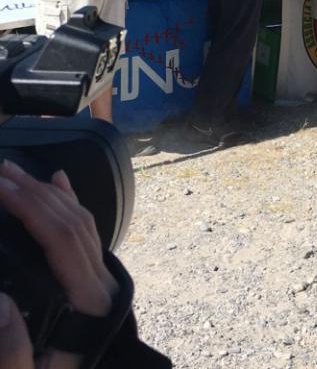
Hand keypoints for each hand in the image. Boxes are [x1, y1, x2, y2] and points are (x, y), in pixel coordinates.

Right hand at [0, 162, 117, 317]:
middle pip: (72, 221)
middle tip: (1, 172)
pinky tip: (58, 180)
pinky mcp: (95, 278)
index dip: (32, 209)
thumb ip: (14, 349)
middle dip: (34, 192)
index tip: (1, 190)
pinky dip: (69, 200)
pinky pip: (86, 229)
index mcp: (88, 301)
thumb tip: (0, 302)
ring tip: (16, 174)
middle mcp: (100, 283)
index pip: (62, 238)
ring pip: (79, 220)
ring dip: (46, 192)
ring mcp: (101, 278)